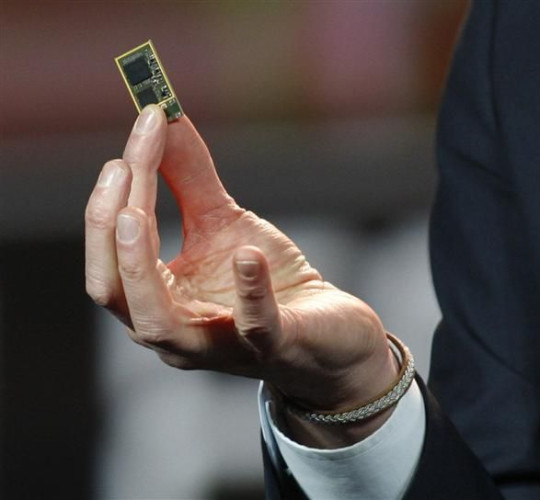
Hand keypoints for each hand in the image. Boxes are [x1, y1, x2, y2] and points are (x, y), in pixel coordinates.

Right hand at [85, 105, 396, 444]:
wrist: (327, 332)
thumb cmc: (269, 282)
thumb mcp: (223, 223)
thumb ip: (188, 178)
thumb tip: (162, 118)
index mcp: (155, 299)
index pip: (116, 247)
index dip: (119, 189)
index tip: (144, 125)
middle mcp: (173, 332)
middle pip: (114, 288)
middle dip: (109, 226)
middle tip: (122, 165)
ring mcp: (221, 347)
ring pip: (156, 322)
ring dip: (140, 266)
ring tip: (138, 213)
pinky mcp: (272, 346)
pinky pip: (254, 326)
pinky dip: (248, 291)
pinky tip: (247, 253)